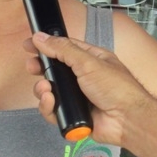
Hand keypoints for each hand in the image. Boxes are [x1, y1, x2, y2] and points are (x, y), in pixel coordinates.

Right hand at [26, 33, 150, 146]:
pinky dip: (48, 107)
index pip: (63, 48)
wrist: (127, 119)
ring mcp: (77, 97)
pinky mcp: (73, 115)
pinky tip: (50, 102)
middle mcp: (82, 77)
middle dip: (41, 69)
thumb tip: (41, 37)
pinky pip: (54, 111)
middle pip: (54, 70)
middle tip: (32, 68)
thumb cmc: (116, 88)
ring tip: (46, 89)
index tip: (29, 45)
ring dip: (43, 89)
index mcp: (90, 59)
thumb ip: (63, 49)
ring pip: (50, 92)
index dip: (46, 46)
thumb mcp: (88, 62)